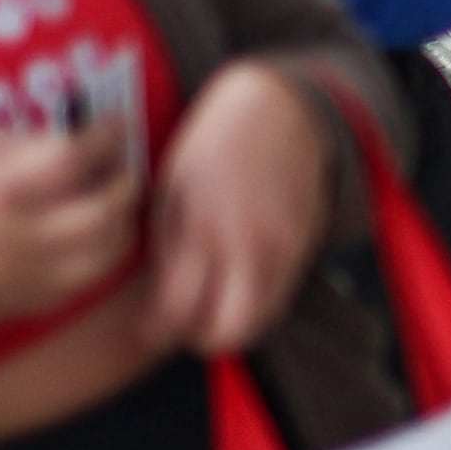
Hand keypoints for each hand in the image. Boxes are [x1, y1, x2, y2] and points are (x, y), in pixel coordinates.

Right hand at [0, 125, 139, 325]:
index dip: (106, 136)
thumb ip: (16, 147)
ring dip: (120, 225)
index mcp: (4, 189)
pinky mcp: (27, 302)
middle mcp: (26, 235)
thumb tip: (65, 141)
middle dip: (126, 182)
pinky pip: (83, 281)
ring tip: (112, 206)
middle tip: (123, 168)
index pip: (77, 156)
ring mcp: (30, 274)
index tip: (114, 125)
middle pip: (107, 209)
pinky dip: (96, 257)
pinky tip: (87, 240)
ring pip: (106, 253)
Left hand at [141, 61, 329, 355]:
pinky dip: (255, 304)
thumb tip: (160, 300)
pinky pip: (279, 298)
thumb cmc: (218, 141)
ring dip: (230, 325)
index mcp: (204, 227)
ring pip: (259, 322)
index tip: (145, 328)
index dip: (156, 329)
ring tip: (206, 307)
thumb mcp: (173, 186)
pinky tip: (234, 283)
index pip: (180, 309)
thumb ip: (169, 248)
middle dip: (199, 339)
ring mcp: (283, 250)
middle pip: (228, 331)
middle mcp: (248, 246)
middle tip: (179, 328)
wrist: (282, 110)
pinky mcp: (305, 249)